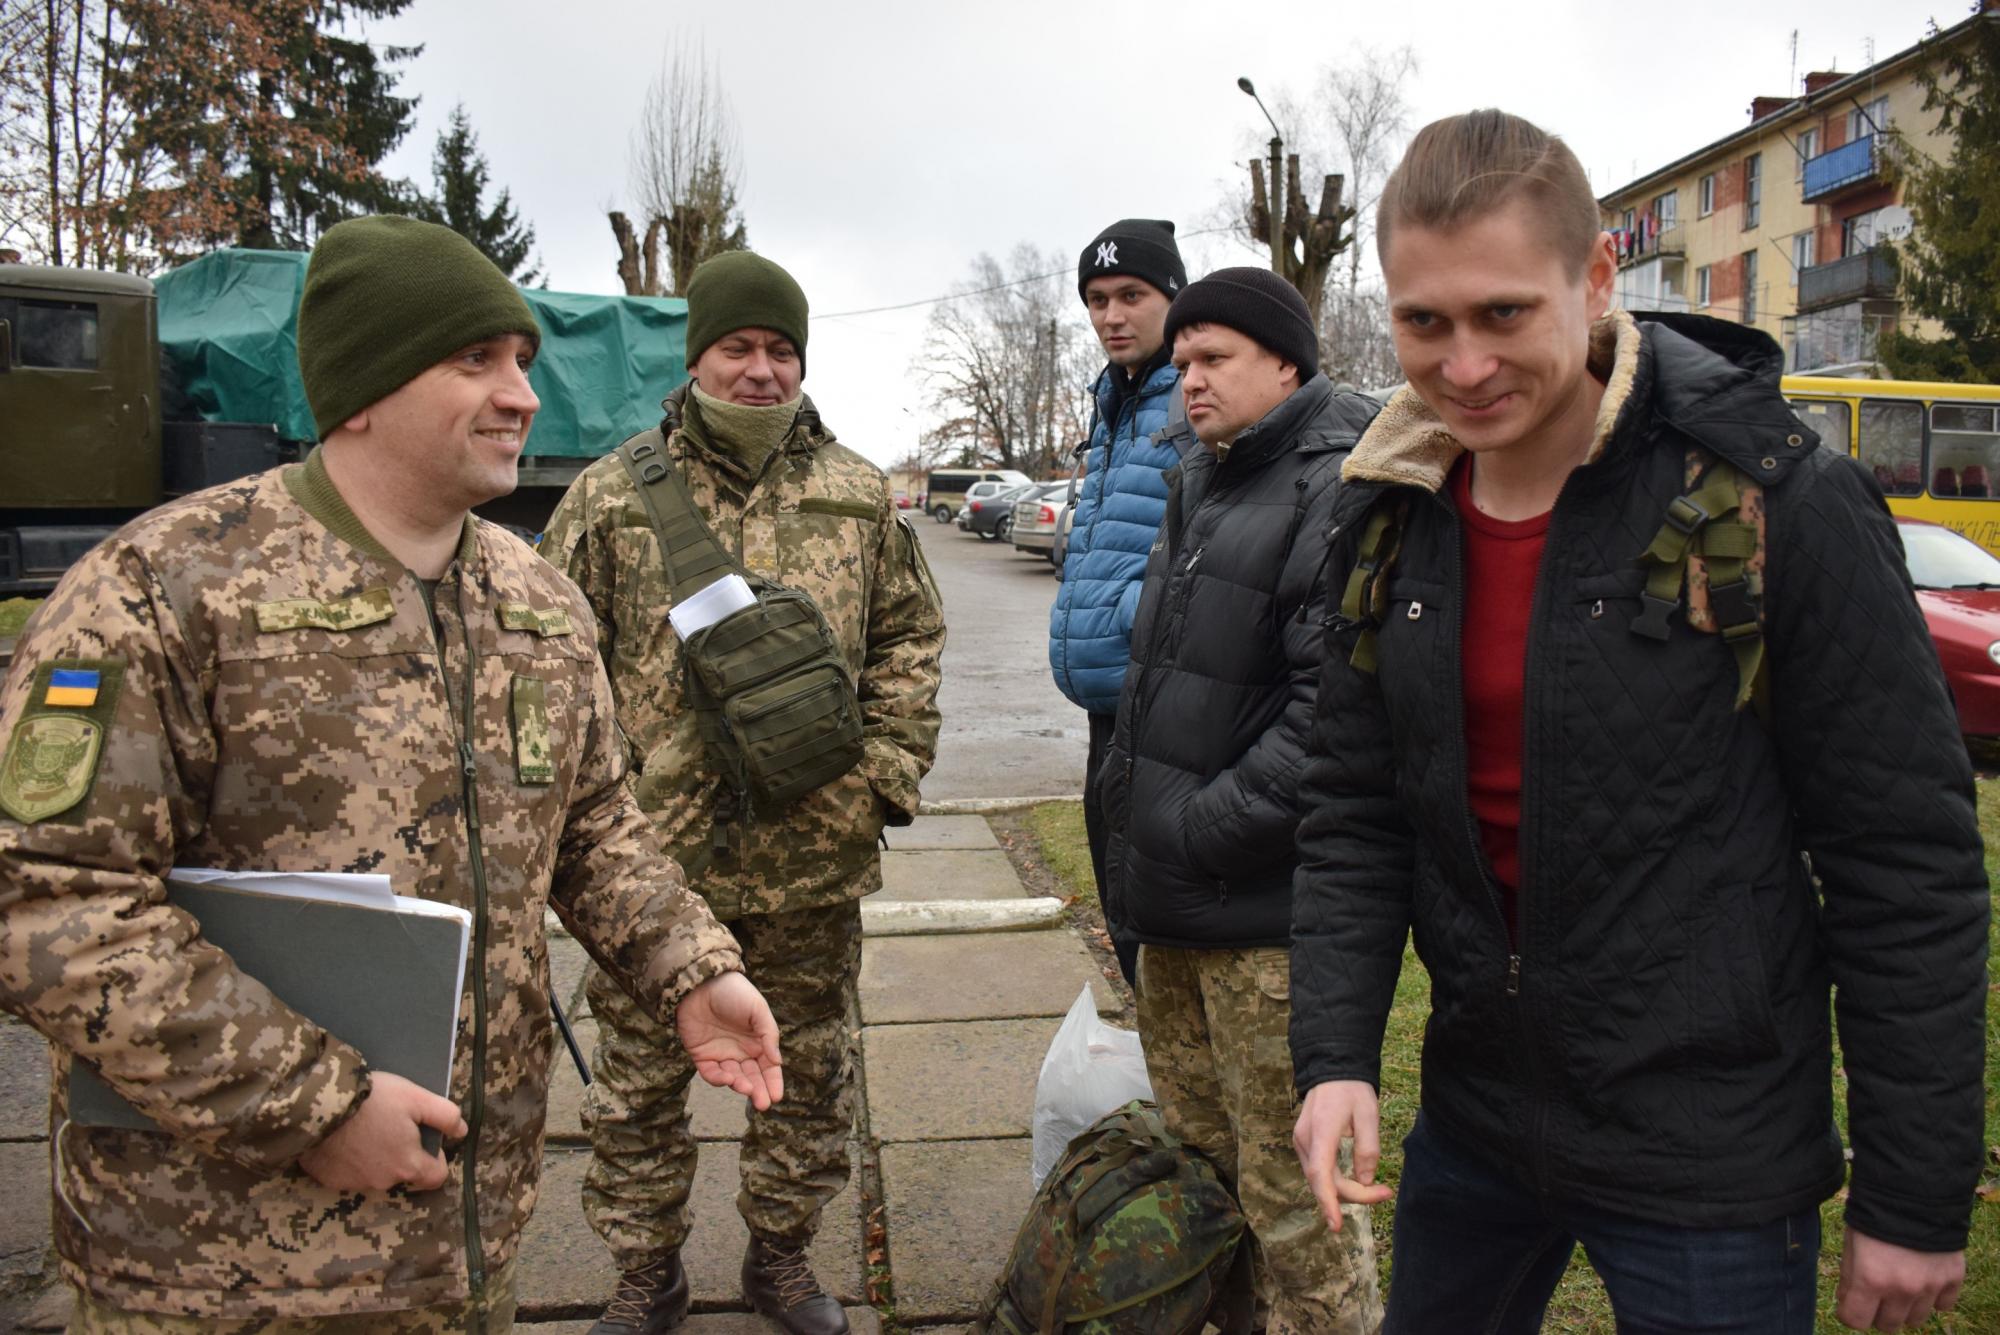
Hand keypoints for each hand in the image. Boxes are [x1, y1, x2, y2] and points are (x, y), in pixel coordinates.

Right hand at [297, 1072, 464, 1192]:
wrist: (318, 1106)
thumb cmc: (372, 1100)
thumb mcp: (416, 1098)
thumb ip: (445, 1116)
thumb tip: (461, 1131)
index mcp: (408, 1166)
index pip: (436, 1177)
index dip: (437, 1160)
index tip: (428, 1140)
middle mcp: (382, 1182)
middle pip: (403, 1173)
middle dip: (403, 1154)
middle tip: (393, 1125)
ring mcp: (353, 1183)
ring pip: (374, 1173)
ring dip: (375, 1156)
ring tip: (366, 1127)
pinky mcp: (328, 1178)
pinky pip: (347, 1171)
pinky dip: (349, 1158)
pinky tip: (344, 1136)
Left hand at [676, 970, 783, 1110]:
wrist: (700, 983)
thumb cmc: (733, 992)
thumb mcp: (758, 1009)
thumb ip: (769, 1035)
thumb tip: (777, 1061)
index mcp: (758, 1041)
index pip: (768, 1067)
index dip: (773, 1082)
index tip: (777, 1096)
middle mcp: (741, 1051)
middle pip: (752, 1077)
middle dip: (758, 1090)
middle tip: (763, 1103)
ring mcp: (721, 1055)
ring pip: (733, 1078)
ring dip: (740, 1085)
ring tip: (745, 1088)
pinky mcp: (702, 1056)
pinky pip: (711, 1073)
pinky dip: (719, 1079)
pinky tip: (727, 1079)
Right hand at [1293, 1079, 1394, 1231]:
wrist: (1332, 1069)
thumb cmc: (1351, 1090)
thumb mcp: (1369, 1115)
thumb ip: (1368, 1150)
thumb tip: (1365, 1181)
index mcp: (1321, 1131)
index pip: (1320, 1173)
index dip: (1327, 1202)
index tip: (1336, 1225)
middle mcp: (1305, 1140)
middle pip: (1324, 1181)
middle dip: (1354, 1194)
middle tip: (1386, 1192)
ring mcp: (1302, 1142)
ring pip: (1321, 1178)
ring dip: (1346, 1189)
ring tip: (1378, 1189)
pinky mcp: (1305, 1144)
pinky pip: (1319, 1170)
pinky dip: (1337, 1181)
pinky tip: (1357, 1181)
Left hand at [1835, 1226, 1963, 1330]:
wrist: (1915, 1191)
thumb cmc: (1875, 1214)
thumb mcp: (1851, 1242)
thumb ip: (1849, 1276)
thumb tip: (1847, 1302)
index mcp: (1871, 1279)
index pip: (1856, 1320)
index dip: (1850, 1312)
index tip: (1850, 1304)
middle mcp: (1902, 1289)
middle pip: (1888, 1325)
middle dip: (1877, 1313)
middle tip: (1876, 1294)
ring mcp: (1930, 1286)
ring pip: (1915, 1320)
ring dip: (1905, 1308)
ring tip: (1900, 1284)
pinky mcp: (1952, 1279)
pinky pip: (1943, 1306)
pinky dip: (1933, 1298)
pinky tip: (1923, 1278)